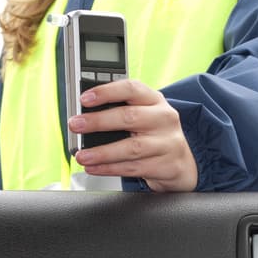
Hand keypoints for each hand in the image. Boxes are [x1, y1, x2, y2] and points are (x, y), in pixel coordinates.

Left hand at [68, 79, 197, 191]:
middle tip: (76, 125)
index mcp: (155, 100)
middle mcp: (164, 119)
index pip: (131, 89)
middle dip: (98, 121)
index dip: (106, 92)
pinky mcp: (166, 166)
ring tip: (82, 155)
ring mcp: (167, 144)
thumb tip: (83, 114)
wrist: (182, 163)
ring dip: (102, 152)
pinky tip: (94, 167)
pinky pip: (134, 168)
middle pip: (129, 117)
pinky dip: (110, 169)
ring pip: (131, 147)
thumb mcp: (144, 115)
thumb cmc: (155, 134)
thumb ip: (120, 110)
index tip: (84, 99)